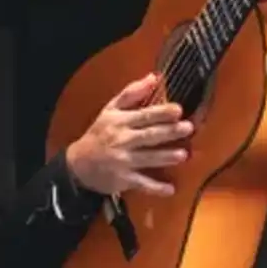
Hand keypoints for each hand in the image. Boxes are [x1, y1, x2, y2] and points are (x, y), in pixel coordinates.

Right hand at [63, 73, 190, 198]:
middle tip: (188, 128)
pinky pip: (142, 184)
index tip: (178, 110)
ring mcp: (123, 161)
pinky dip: (156, 188)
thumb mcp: (109, 111)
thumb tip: (154, 77)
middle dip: (169, 132)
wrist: (78, 164)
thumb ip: (131, 94)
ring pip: (148, 158)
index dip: (161, 113)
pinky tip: (170, 189)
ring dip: (166, 157)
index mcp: (120, 122)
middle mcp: (121, 141)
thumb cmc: (98, 134)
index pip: (144, 116)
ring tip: (183, 155)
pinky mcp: (123, 180)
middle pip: (149, 136)